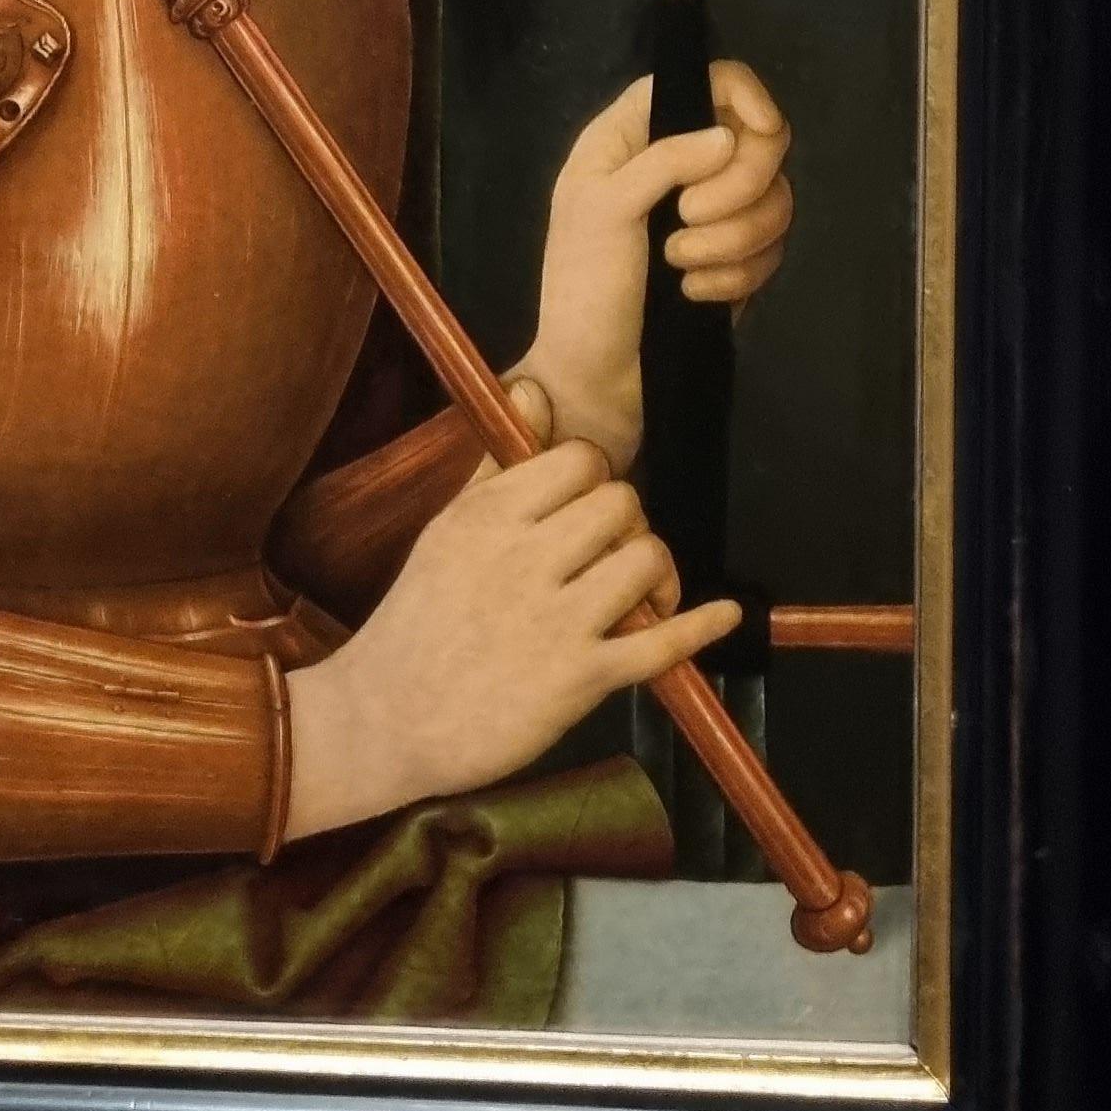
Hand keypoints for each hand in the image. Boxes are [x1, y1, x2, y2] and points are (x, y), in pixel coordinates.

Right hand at [281, 386, 741, 839]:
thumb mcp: (444, 532)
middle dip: (627, 524)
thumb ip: (494, 466)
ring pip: (644, 560)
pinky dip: (701, 626)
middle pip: (621, 504)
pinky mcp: (579, 681)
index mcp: (486, 517)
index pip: (579, 460)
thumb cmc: (417, 621)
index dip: (595, 478)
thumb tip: (533, 390)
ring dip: (655, 574)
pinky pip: (660, 644)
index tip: (584, 509)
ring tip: (640, 594)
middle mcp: (522, 561)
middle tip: (610, 556)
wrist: (385, 720)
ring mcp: (553, 622)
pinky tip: (726, 614)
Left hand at [508, 62, 793, 470]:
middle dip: (736, 186)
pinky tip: (695, 296)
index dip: (742, 95)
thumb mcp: (604, 210)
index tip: (762, 131)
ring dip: (733, 239)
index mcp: (633, 137)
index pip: (704, 81)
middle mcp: (676, 166)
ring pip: (773, 198)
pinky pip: (770, 249)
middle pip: (756, 140)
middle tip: (687, 220)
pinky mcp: (732, 260)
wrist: (596, 381)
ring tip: (680, 267)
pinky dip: (737, 274)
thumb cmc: (584, 287)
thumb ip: (664, 160)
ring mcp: (709, 215)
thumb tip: (731, 135)